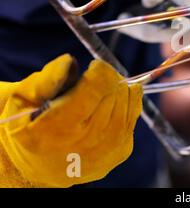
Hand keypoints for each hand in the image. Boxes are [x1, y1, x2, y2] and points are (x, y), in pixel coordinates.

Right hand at [0, 54, 141, 186]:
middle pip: (114, 92)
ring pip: (128, 102)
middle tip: (98, 77)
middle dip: (109, 77)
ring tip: (105, 88)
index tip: (94, 67)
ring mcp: (107, 149)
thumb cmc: (31, 124)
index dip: (100, 70)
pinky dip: (127, 102)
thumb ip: (44, 80)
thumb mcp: (21, 100)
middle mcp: (86, 142)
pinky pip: (134, 114)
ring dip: (120, 88)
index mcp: (57, 127)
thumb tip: (69, 61)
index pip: (96, 88)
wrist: (41, 162)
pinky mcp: (121, 152)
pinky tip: (112, 103)